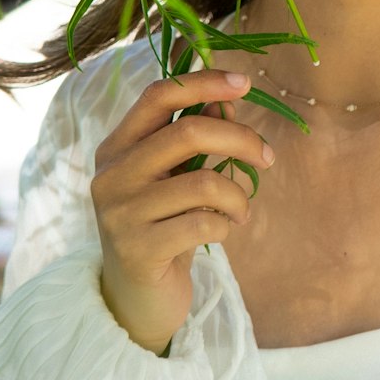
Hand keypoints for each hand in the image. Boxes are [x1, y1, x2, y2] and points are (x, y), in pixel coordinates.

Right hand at [91, 70, 271, 352]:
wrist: (136, 296)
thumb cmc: (163, 225)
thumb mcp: (176, 177)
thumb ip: (196, 136)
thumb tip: (228, 99)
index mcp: (117, 146)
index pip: (159, 95)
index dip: (204, 83)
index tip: (245, 82)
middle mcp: (111, 174)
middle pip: (188, 133)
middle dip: (241, 140)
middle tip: (268, 156)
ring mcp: (120, 214)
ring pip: (203, 183)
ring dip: (238, 195)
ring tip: (241, 210)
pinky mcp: (138, 250)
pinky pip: (203, 224)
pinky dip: (225, 225)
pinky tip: (221, 232)